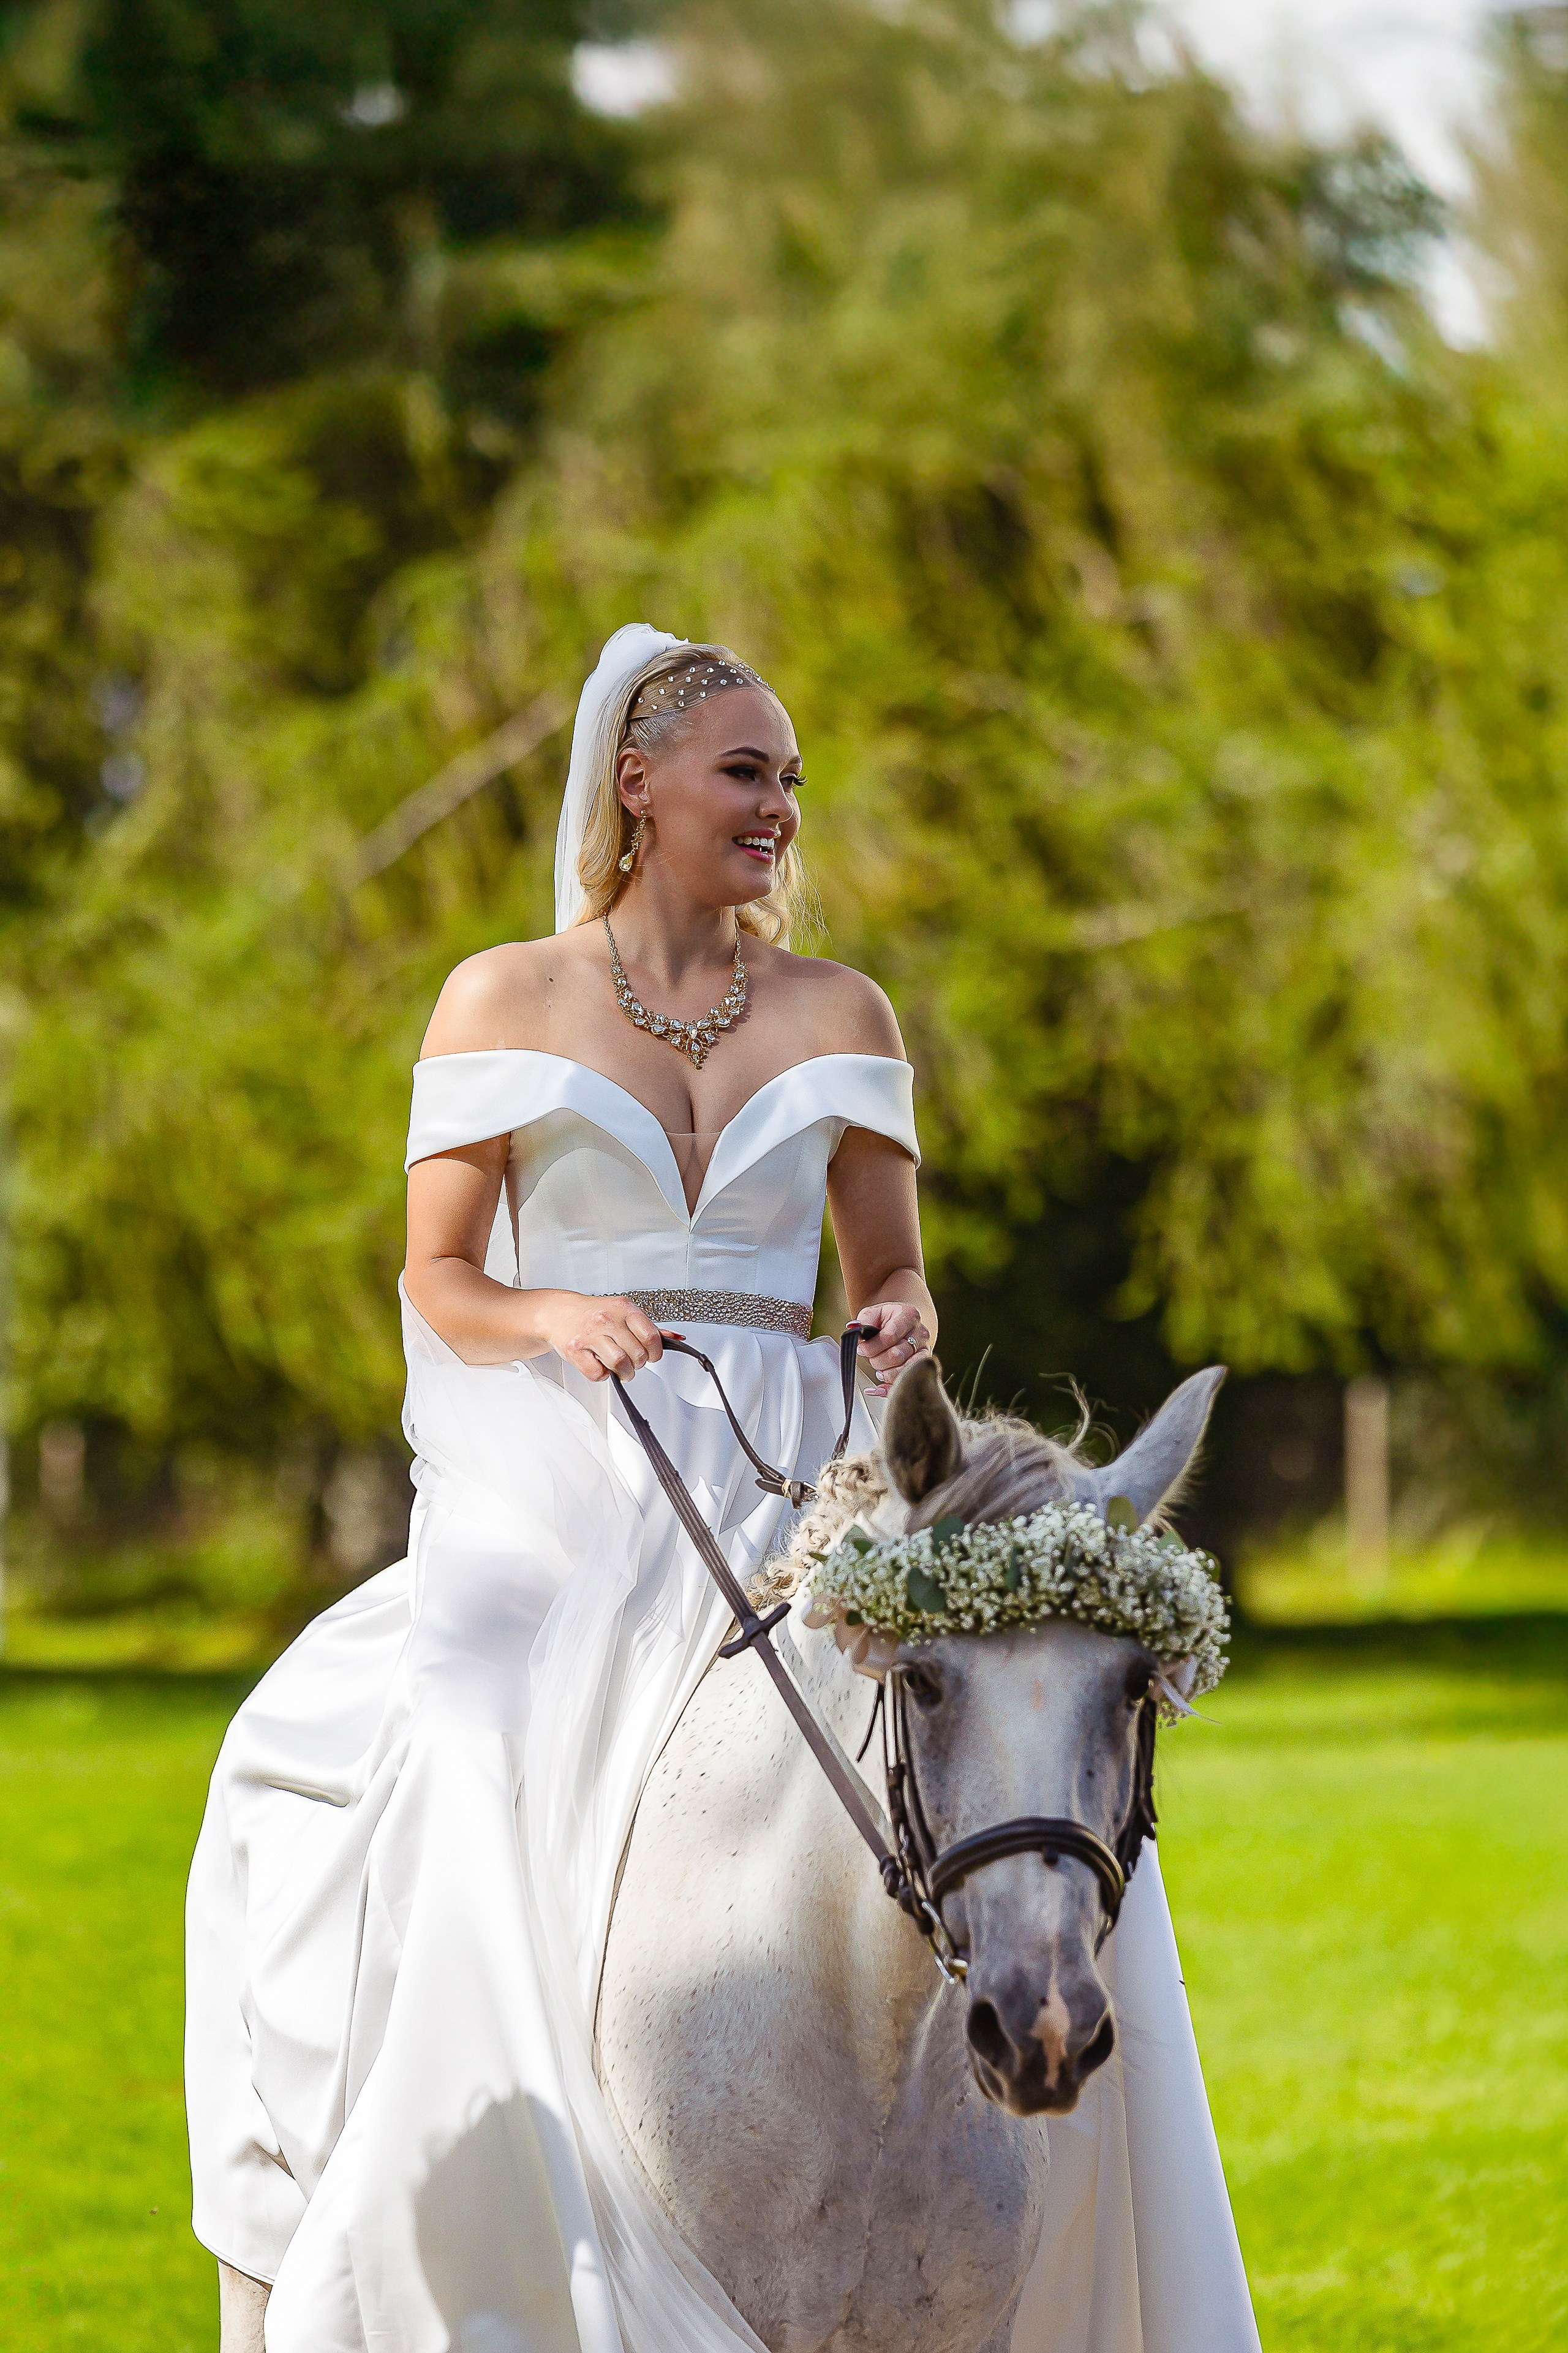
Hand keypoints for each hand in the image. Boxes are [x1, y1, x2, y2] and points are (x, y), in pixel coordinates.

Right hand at [536, 1293, 677, 1383]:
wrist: (558, 1312)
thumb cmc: (593, 1314)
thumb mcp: (624, 1312)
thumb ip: (649, 1327)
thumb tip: (677, 1337)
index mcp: (623, 1308)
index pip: (651, 1336)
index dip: (655, 1352)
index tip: (651, 1355)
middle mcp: (607, 1319)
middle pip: (637, 1354)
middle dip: (638, 1364)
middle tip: (632, 1362)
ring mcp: (590, 1334)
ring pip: (619, 1363)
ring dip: (624, 1373)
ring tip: (620, 1369)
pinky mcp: (575, 1350)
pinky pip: (597, 1373)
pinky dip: (602, 1375)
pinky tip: (600, 1365)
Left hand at [853, 1300, 932, 1394]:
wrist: (904, 1324)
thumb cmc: (888, 1320)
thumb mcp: (874, 1312)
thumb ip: (864, 1319)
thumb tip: (855, 1329)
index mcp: (909, 1316)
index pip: (890, 1336)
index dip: (872, 1346)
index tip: (862, 1348)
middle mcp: (920, 1334)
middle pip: (897, 1355)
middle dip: (877, 1359)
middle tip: (871, 1356)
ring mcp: (924, 1351)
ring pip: (903, 1371)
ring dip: (885, 1372)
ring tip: (879, 1366)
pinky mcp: (923, 1367)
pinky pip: (907, 1383)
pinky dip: (890, 1388)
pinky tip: (877, 1388)